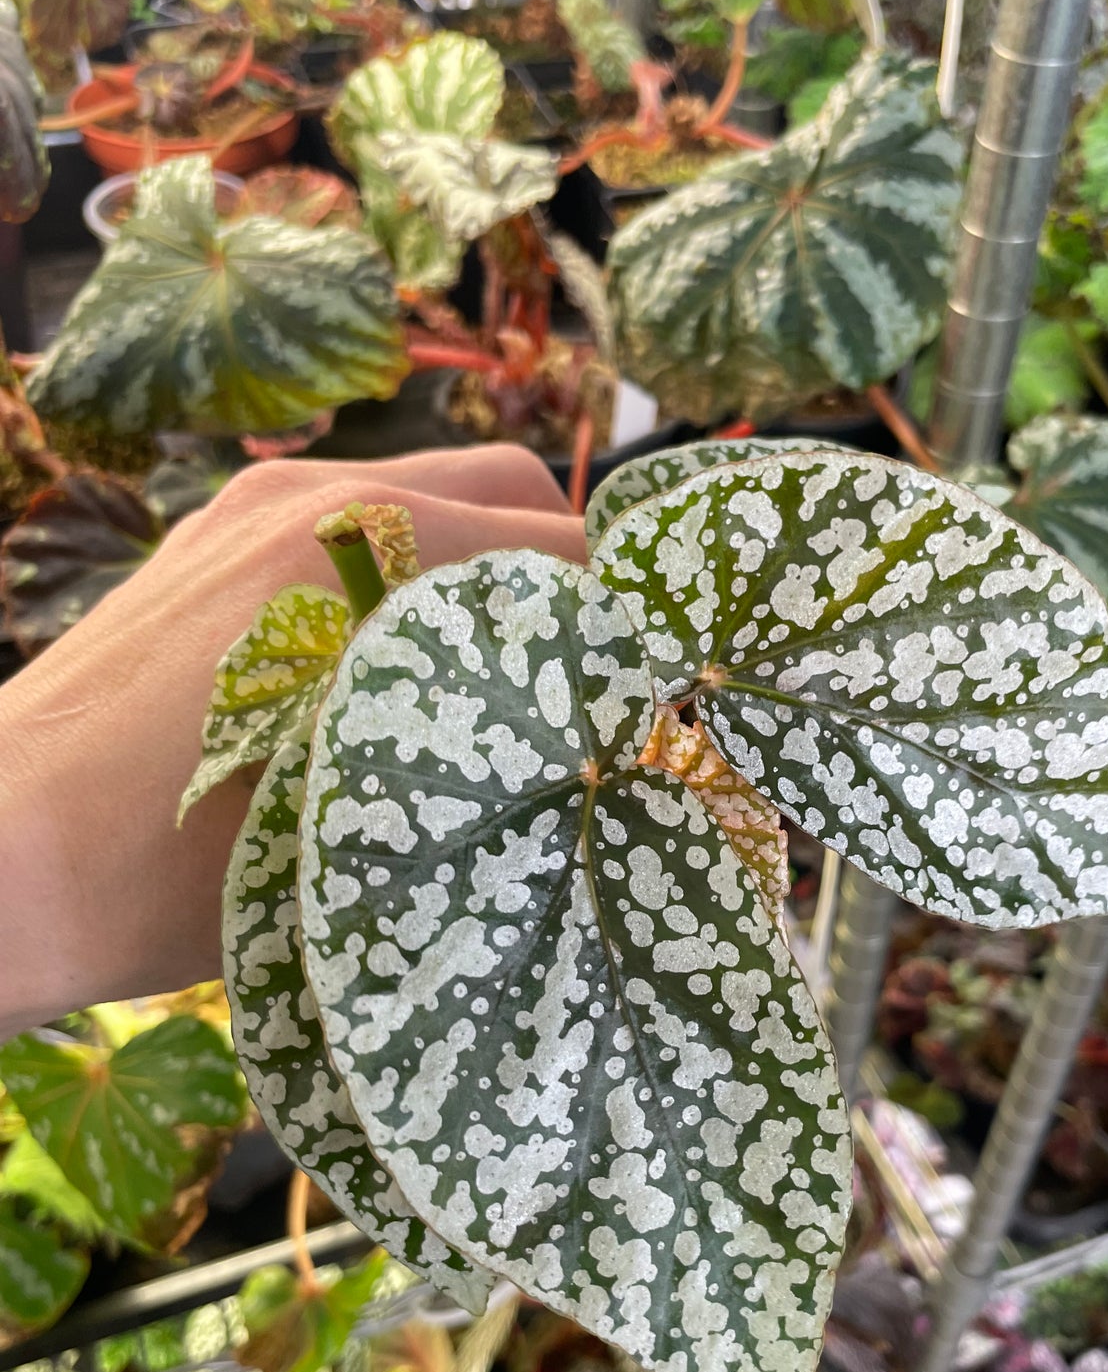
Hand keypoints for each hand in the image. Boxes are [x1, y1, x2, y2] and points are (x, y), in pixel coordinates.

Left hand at [0, 446, 585, 1041]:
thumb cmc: (174, 876)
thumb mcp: (374, 828)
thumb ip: (511, 755)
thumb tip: (627, 742)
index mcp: (370, 553)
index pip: (578, 555)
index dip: (642, 629)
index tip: (669, 705)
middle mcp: (322, 495)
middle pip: (523, 495)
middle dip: (582, 586)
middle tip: (601, 692)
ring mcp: (260, 502)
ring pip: (444, 497)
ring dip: (500, 573)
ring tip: (507, 681)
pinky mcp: (219, 532)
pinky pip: (364, 518)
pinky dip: (419, 573)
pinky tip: (405, 666)